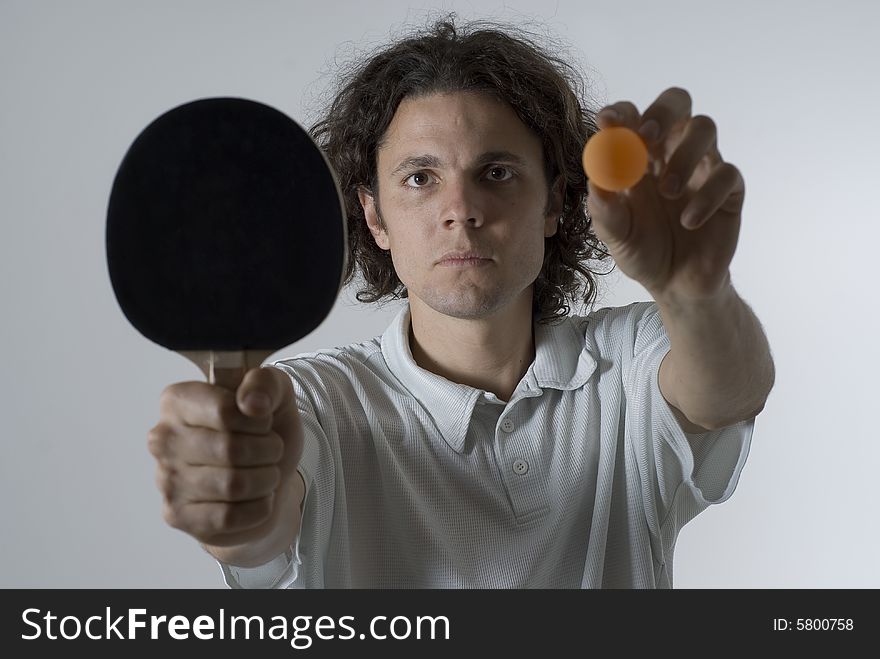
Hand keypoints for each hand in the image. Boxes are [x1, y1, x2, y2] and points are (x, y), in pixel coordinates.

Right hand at [148, 366, 303, 551]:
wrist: (268, 479)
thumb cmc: (263, 434)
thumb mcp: (275, 396)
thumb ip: (266, 383)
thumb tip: (252, 403)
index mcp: (177, 401)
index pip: (225, 411)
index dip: (259, 421)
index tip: (264, 424)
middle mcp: (163, 438)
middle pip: (230, 450)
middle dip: (267, 452)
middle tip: (271, 451)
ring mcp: (165, 480)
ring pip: (233, 485)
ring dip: (265, 480)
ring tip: (265, 473)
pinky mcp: (176, 515)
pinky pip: (229, 517)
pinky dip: (257, 507)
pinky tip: (255, 498)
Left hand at [586, 87, 744, 303]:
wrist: (676, 285)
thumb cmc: (641, 251)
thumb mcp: (615, 235)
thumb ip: (604, 209)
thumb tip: (596, 180)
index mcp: (637, 155)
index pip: (631, 116)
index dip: (620, 113)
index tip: (607, 122)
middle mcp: (671, 152)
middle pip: (676, 103)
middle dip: (662, 112)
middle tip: (648, 137)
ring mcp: (703, 167)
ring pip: (705, 128)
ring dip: (684, 155)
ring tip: (668, 192)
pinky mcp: (729, 190)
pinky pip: (727, 174)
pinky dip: (707, 196)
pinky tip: (689, 222)